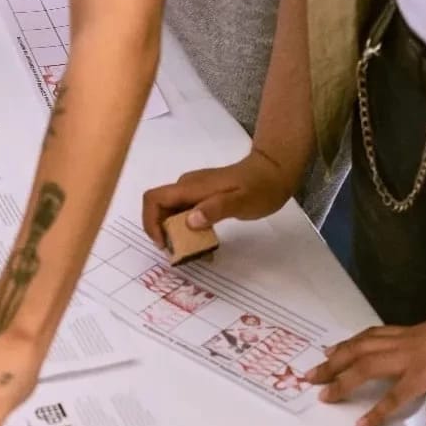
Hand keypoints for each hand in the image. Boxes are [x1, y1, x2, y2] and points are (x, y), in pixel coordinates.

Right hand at [142, 150, 295, 248]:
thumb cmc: (260, 187)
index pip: (153, 199)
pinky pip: (185, 215)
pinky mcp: (202, 197)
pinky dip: (189, 232)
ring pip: (172, 215)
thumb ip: (216, 209)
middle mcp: (187, 188)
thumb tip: (190, 221)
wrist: (274, 170)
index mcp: (191, 187)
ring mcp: (194, 192)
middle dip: (164, 234)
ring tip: (195, 253)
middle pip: (159, 210)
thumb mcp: (241, 201)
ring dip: (177, 236)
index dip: (150, 222)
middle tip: (182, 254)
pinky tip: (205, 245)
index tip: (164, 243)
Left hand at [305, 303, 425, 425]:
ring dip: (341, 381)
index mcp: (415, 334)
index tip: (331, 350)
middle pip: (359, 348)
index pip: (375, 335)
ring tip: (323, 396)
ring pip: (366, 366)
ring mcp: (413, 357)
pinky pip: (395, 395)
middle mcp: (406, 342)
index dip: (351, 344)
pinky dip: (378, 411)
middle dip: (333, 361)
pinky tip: (363, 424)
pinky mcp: (425, 373)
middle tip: (312, 374)